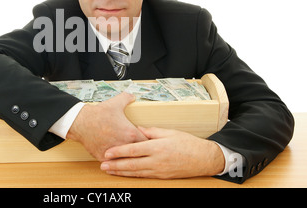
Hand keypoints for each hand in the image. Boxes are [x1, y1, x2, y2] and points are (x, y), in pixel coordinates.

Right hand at [66, 92, 146, 160]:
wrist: (81, 122)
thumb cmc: (98, 114)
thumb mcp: (115, 103)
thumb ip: (127, 98)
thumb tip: (132, 96)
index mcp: (131, 133)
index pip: (148, 142)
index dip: (149, 141)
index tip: (147, 140)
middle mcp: (124, 145)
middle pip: (140, 154)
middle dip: (141, 152)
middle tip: (141, 149)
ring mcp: (114, 153)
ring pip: (127, 162)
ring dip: (129, 158)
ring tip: (130, 156)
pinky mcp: (104, 158)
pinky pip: (114, 164)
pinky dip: (116, 162)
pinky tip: (118, 159)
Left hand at [100, 126, 224, 178]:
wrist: (204, 159)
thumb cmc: (188, 143)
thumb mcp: (169, 132)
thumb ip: (151, 131)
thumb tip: (137, 129)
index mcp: (158, 147)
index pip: (133, 150)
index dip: (119, 151)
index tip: (108, 152)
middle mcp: (157, 160)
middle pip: (131, 164)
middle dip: (115, 165)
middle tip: (102, 164)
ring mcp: (159, 170)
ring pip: (136, 172)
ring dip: (121, 172)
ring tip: (109, 170)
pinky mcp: (162, 177)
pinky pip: (144, 176)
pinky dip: (132, 175)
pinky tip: (124, 174)